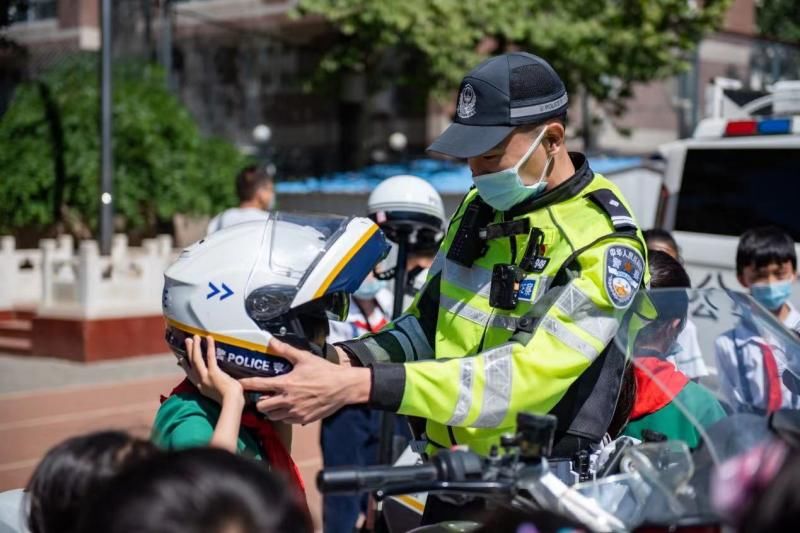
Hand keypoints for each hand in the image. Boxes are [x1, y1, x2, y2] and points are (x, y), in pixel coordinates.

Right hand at [181, 335, 243, 405]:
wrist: (232, 404)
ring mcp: (206, 378)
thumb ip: (218, 386)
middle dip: (189, 352)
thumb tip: (224, 380)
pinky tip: (209, 338)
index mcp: (201, 388)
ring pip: (196, 359)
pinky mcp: (213, 373)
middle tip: (188, 341)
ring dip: (195, 347)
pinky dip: (209, 347)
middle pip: (192, 364)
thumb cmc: (231, 401)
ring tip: (195, 337)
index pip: (190, 375)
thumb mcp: (220, 394)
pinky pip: (210, 357)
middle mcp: (201, 383)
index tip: (181, 359)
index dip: (185, 366)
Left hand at [239, 337, 370, 423]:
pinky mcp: (303, 419)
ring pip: (272, 416)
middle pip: (262, 406)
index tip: (239, 383)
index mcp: (286, 383)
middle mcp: (288, 400)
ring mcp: (295, 412)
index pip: (259, 385)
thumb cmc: (324, 371)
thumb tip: (271, 341)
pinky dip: (283, 415)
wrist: (343, 387)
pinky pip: (286, 421)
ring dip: (271, 410)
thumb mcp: (305, 358)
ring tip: (276, 402)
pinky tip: (289, 407)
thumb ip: (285, 350)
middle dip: (260, 401)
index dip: (246, 384)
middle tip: (264, 395)